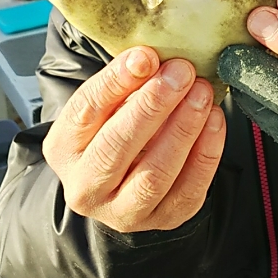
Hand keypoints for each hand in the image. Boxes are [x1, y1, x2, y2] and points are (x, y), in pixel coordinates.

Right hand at [42, 48, 225, 232]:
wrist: (124, 175)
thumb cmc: (113, 127)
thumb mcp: (106, 102)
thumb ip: (123, 81)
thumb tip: (148, 59)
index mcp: (63, 148)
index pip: (85, 112)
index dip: (116, 81)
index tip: (145, 57)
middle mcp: (86, 188)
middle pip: (116, 148)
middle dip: (153, 106)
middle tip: (180, 73)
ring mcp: (124, 212)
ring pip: (154, 175)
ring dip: (183, 129)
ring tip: (201, 93)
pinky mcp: (164, 220)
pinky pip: (189, 191)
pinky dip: (206, 153)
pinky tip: (214, 120)